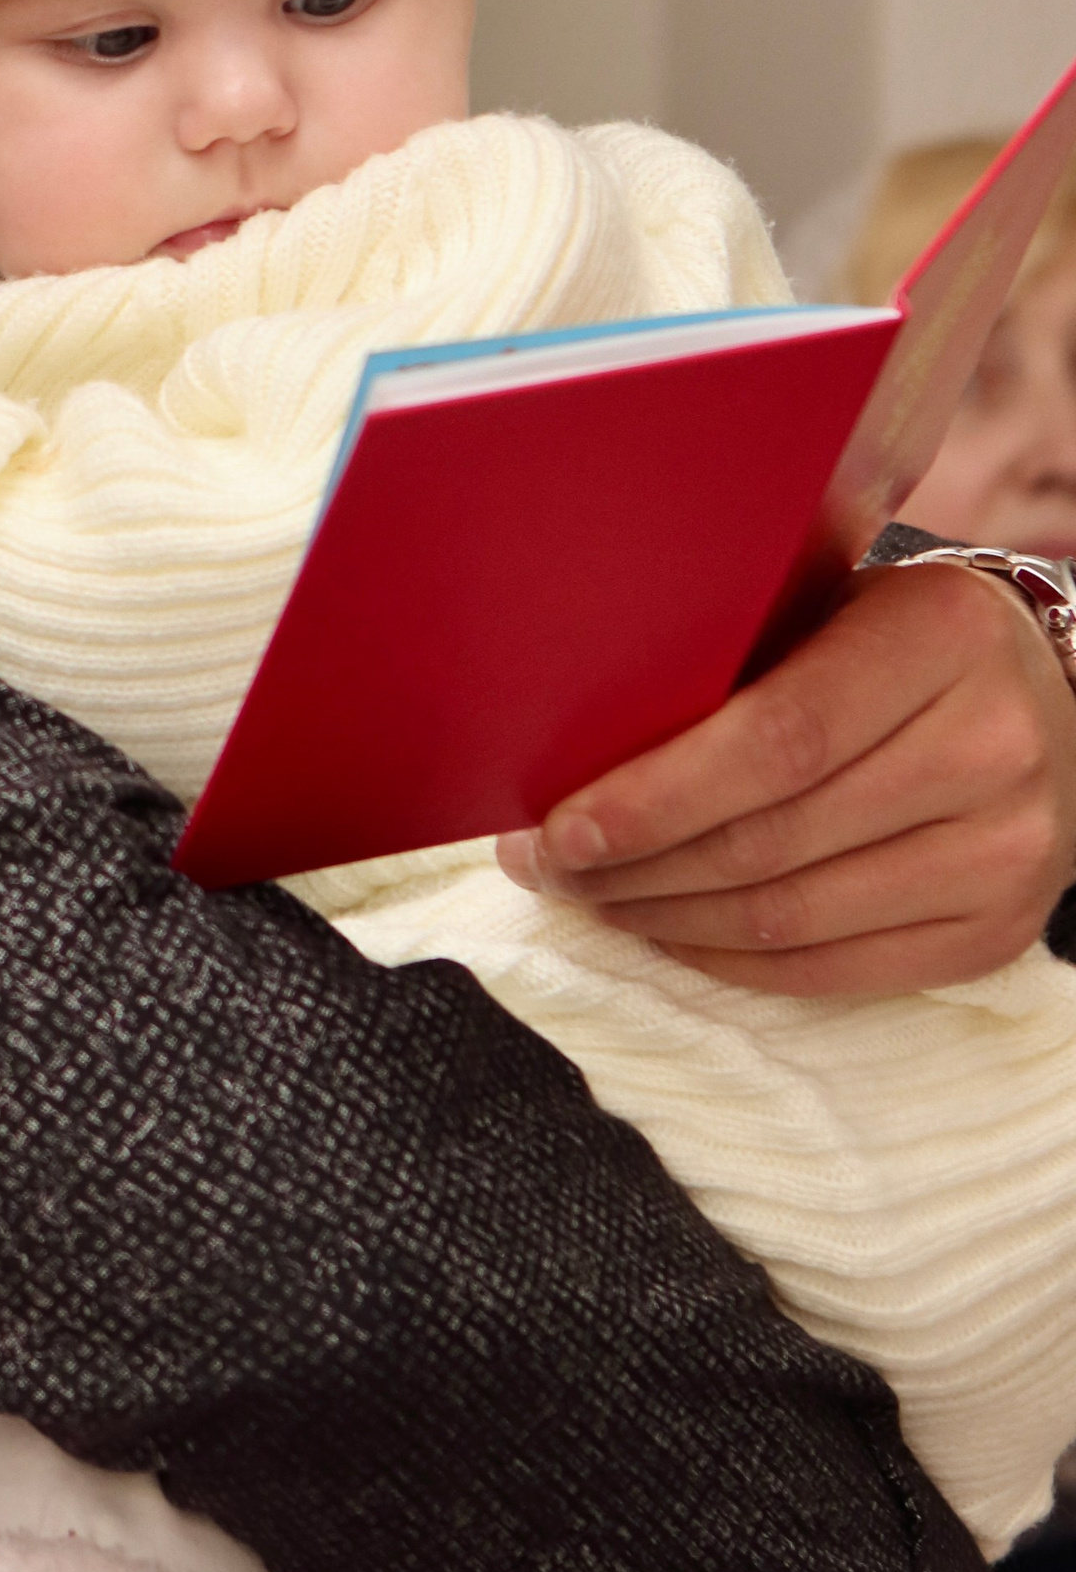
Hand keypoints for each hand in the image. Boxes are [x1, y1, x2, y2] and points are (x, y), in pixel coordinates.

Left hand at [496, 557, 1075, 992]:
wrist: (1051, 700)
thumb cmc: (897, 640)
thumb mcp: (837, 602)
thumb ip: (740, 654)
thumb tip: (574, 731)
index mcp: (942, 637)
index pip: (777, 739)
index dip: (655, 796)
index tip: (557, 827)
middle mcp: (992, 747)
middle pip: (773, 839)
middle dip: (634, 864)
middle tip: (545, 865)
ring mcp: (1008, 852)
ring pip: (793, 917)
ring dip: (666, 919)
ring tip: (592, 897)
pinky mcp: (997, 931)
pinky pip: (835, 969)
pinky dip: (731, 961)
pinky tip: (667, 930)